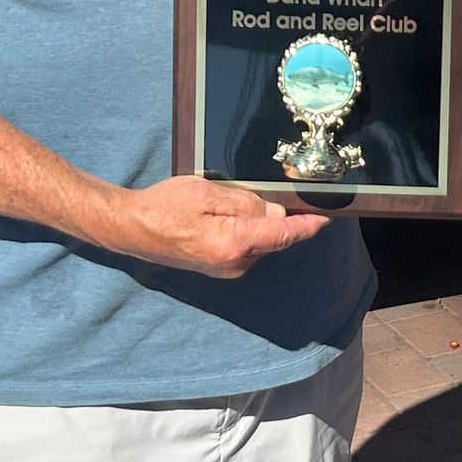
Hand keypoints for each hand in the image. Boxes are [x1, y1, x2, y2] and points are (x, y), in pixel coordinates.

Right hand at [96, 175, 331, 277]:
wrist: (132, 229)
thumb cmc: (165, 207)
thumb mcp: (207, 194)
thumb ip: (245, 204)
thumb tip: (277, 214)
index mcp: (234, 243)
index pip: (284, 235)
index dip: (309, 226)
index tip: (329, 217)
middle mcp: (235, 263)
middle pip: (274, 238)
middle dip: (281, 218)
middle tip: (281, 192)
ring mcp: (227, 269)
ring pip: (260, 242)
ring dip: (259, 224)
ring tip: (233, 201)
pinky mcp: (219, 267)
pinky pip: (245, 247)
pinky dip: (247, 231)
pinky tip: (227, 215)